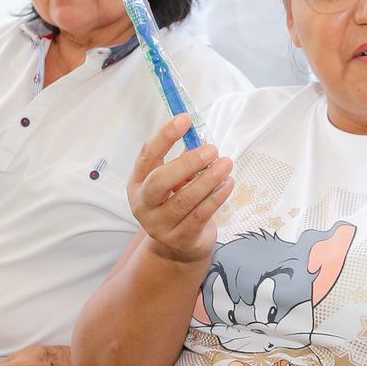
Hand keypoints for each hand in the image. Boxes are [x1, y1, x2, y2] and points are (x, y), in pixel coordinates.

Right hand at [129, 116, 232, 264]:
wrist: (180, 247)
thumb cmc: (178, 203)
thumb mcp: (175, 181)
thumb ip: (183, 160)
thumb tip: (199, 135)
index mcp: (138, 183)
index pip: (147, 156)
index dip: (165, 136)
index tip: (185, 119)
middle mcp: (143, 205)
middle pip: (159, 181)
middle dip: (187, 163)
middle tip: (212, 149)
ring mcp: (159, 225)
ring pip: (183, 200)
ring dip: (208, 180)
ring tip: (226, 164)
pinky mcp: (180, 239)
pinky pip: (200, 215)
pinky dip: (216, 197)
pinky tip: (228, 184)